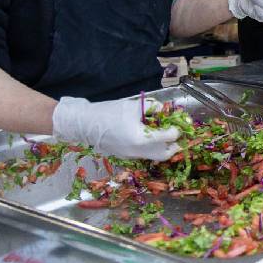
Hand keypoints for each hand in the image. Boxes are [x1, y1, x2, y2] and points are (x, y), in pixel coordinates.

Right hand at [52, 96, 179, 160]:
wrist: (83, 123)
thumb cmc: (109, 112)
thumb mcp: (134, 106)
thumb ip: (153, 108)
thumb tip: (166, 110)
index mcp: (142, 139)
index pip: (169, 137)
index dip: (177, 129)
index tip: (178, 122)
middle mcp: (138, 152)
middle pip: (165, 154)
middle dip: (174, 145)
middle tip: (176, 133)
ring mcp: (130, 156)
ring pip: (154, 156)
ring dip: (162, 147)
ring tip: (163, 134)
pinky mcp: (123, 156)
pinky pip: (143, 154)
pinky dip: (150, 147)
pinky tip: (148, 136)